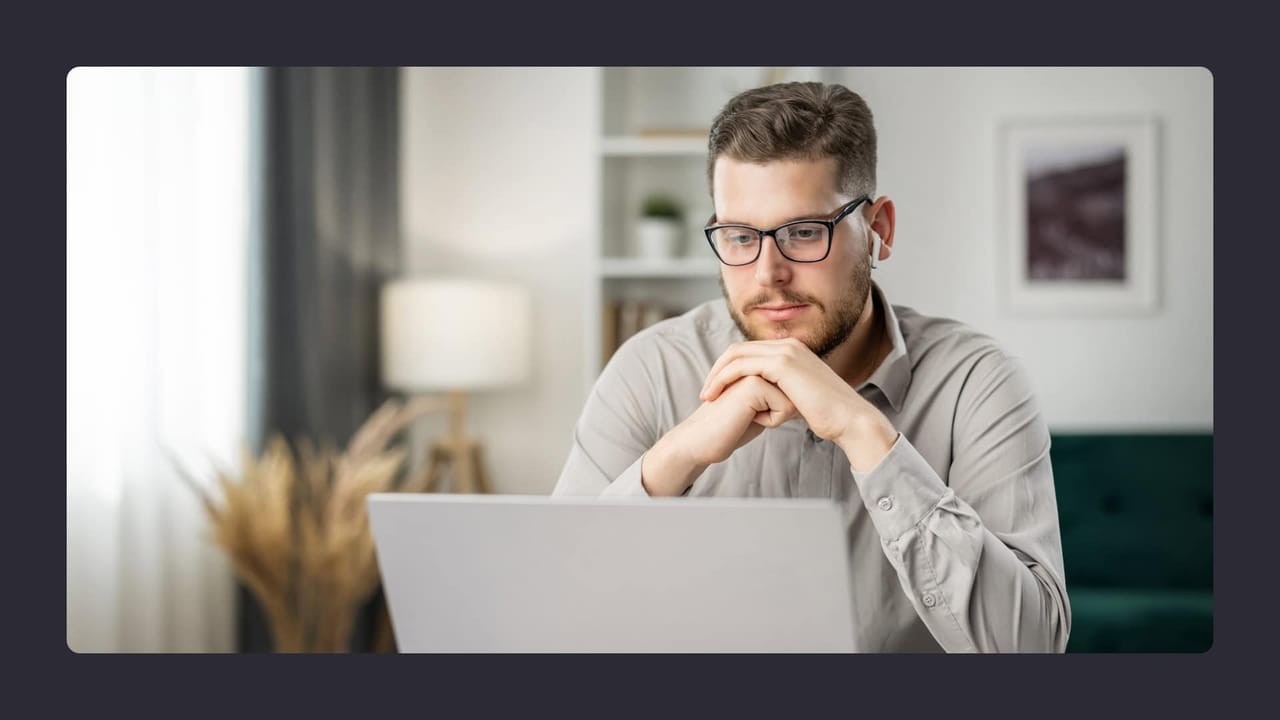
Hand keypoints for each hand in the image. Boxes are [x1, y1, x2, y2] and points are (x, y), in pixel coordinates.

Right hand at [679, 374, 797, 465]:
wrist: (702, 441)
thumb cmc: (731, 429)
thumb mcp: (762, 409)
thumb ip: (780, 396)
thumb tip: (808, 397)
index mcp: (758, 366)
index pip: (793, 388)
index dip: (782, 407)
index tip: (756, 414)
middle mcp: (757, 363)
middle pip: (795, 393)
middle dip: (781, 410)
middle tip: (750, 416)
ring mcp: (755, 370)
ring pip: (792, 400)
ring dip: (775, 416)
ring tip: (748, 416)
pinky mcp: (754, 383)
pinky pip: (785, 407)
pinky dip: (771, 421)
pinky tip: (747, 419)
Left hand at [698, 338, 897, 470]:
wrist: (848, 419)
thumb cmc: (827, 415)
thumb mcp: (799, 397)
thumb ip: (781, 391)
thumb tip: (765, 400)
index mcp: (792, 349)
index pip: (749, 351)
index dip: (728, 369)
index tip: (716, 390)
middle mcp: (788, 345)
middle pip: (738, 349)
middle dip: (717, 370)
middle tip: (705, 392)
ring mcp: (786, 351)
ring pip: (736, 356)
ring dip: (717, 375)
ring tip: (706, 396)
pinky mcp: (783, 364)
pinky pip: (743, 367)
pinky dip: (726, 380)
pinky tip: (717, 397)